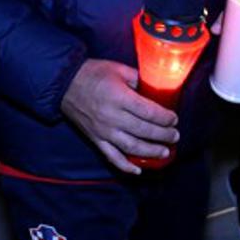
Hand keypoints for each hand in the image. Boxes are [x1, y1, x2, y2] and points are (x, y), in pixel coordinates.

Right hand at [61, 59, 178, 174]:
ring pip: (132, 147)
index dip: (165, 118)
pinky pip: (112, 157)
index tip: (174, 119)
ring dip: (151, 152)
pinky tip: (138, 170)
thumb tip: (157, 87)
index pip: (148, 112)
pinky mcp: (96, 140)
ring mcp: (103, 131)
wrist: (65, 84)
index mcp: (120, 98)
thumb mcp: (119, 69)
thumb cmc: (93, 74)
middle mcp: (112, 117)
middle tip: (175, 136)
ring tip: (165, 152)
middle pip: (144, 131)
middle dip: (163, 135)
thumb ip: (139, 79)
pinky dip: (125, 166)